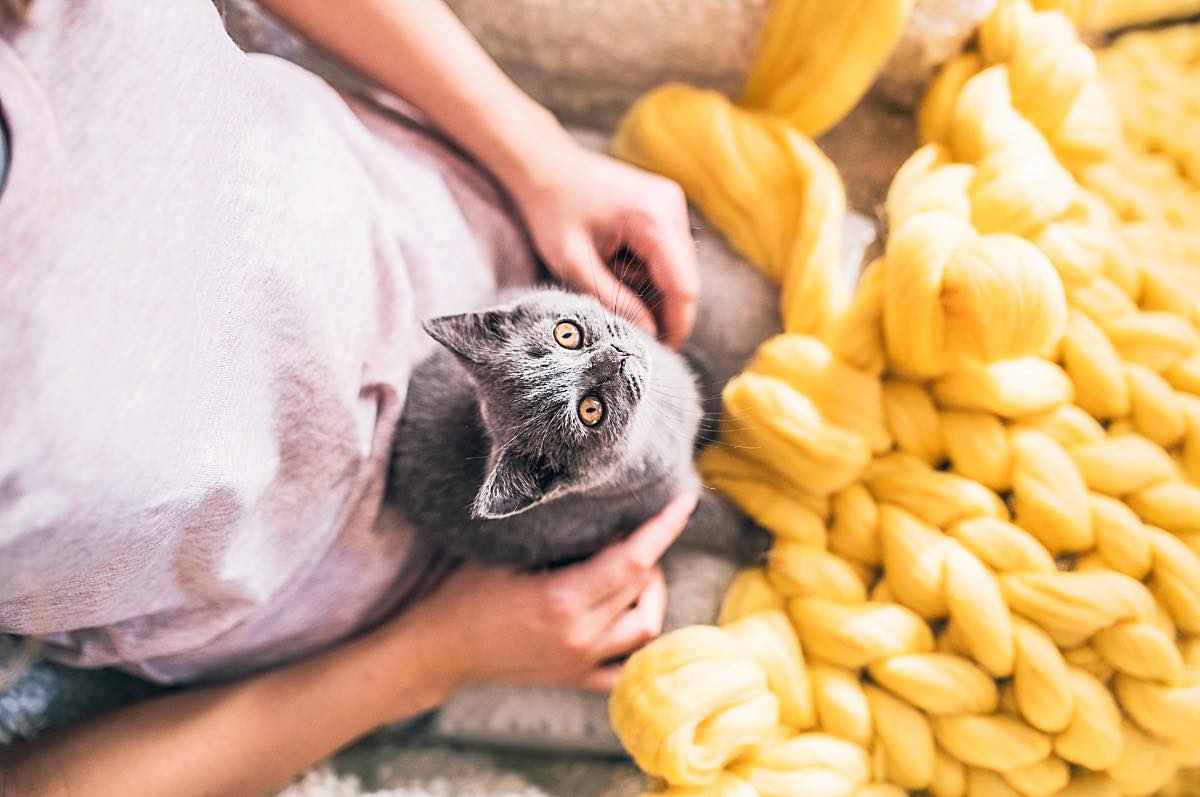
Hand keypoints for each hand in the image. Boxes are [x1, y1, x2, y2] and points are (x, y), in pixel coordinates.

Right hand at [406, 494, 697, 693]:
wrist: (438, 650)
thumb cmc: (464, 592)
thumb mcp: (507, 553)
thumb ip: (558, 537)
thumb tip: (602, 508)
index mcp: (563, 601)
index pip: (632, 561)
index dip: (662, 529)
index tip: (684, 503)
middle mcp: (580, 636)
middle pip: (642, 588)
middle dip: (649, 554)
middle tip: (632, 530)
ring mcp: (580, 662)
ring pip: (645, 627)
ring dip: (649, 595)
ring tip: (634, 572)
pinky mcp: (574, 679)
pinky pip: (624, 667)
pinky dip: (636, 642)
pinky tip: (628, 617)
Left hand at [512, 142, 700, 348]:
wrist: (543, 165)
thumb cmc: (552, 211)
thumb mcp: (575, 265)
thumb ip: (614, 302)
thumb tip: (648, 334)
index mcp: (654, 219)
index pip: (684, 287)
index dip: (676, 325)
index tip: (661, 352)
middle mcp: (672, 205)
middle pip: (686, 278)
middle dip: (664, 309)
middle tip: (634, 330)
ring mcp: (672, 201)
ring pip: (679, 267)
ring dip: (654, 287)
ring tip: (612, 284)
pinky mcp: (665, 203)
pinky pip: (669, 251)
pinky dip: (649, 269)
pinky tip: (617, 265)